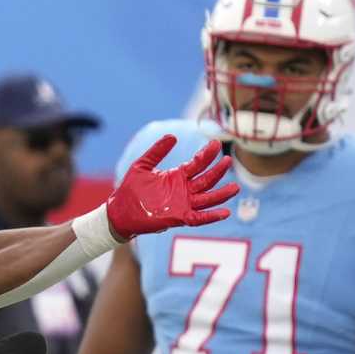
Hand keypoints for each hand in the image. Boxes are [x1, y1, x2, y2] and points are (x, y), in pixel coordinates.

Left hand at [104, 135, 237, 238]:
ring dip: (221, 194)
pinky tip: (225, 212)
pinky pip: (199, 217)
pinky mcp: (179, 217)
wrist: (119, 211)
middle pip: (206, 180)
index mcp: (177, 176)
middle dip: (217, 171)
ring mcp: (183, 204)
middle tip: (227, 160)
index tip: (215, 143)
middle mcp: (183, 190)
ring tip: (235, 187)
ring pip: (208, 198)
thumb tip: (172, 136)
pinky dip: (212, 216)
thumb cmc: (130, 190)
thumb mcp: (142, 166)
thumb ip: (156, 151)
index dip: (207, 155)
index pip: (197, 164)